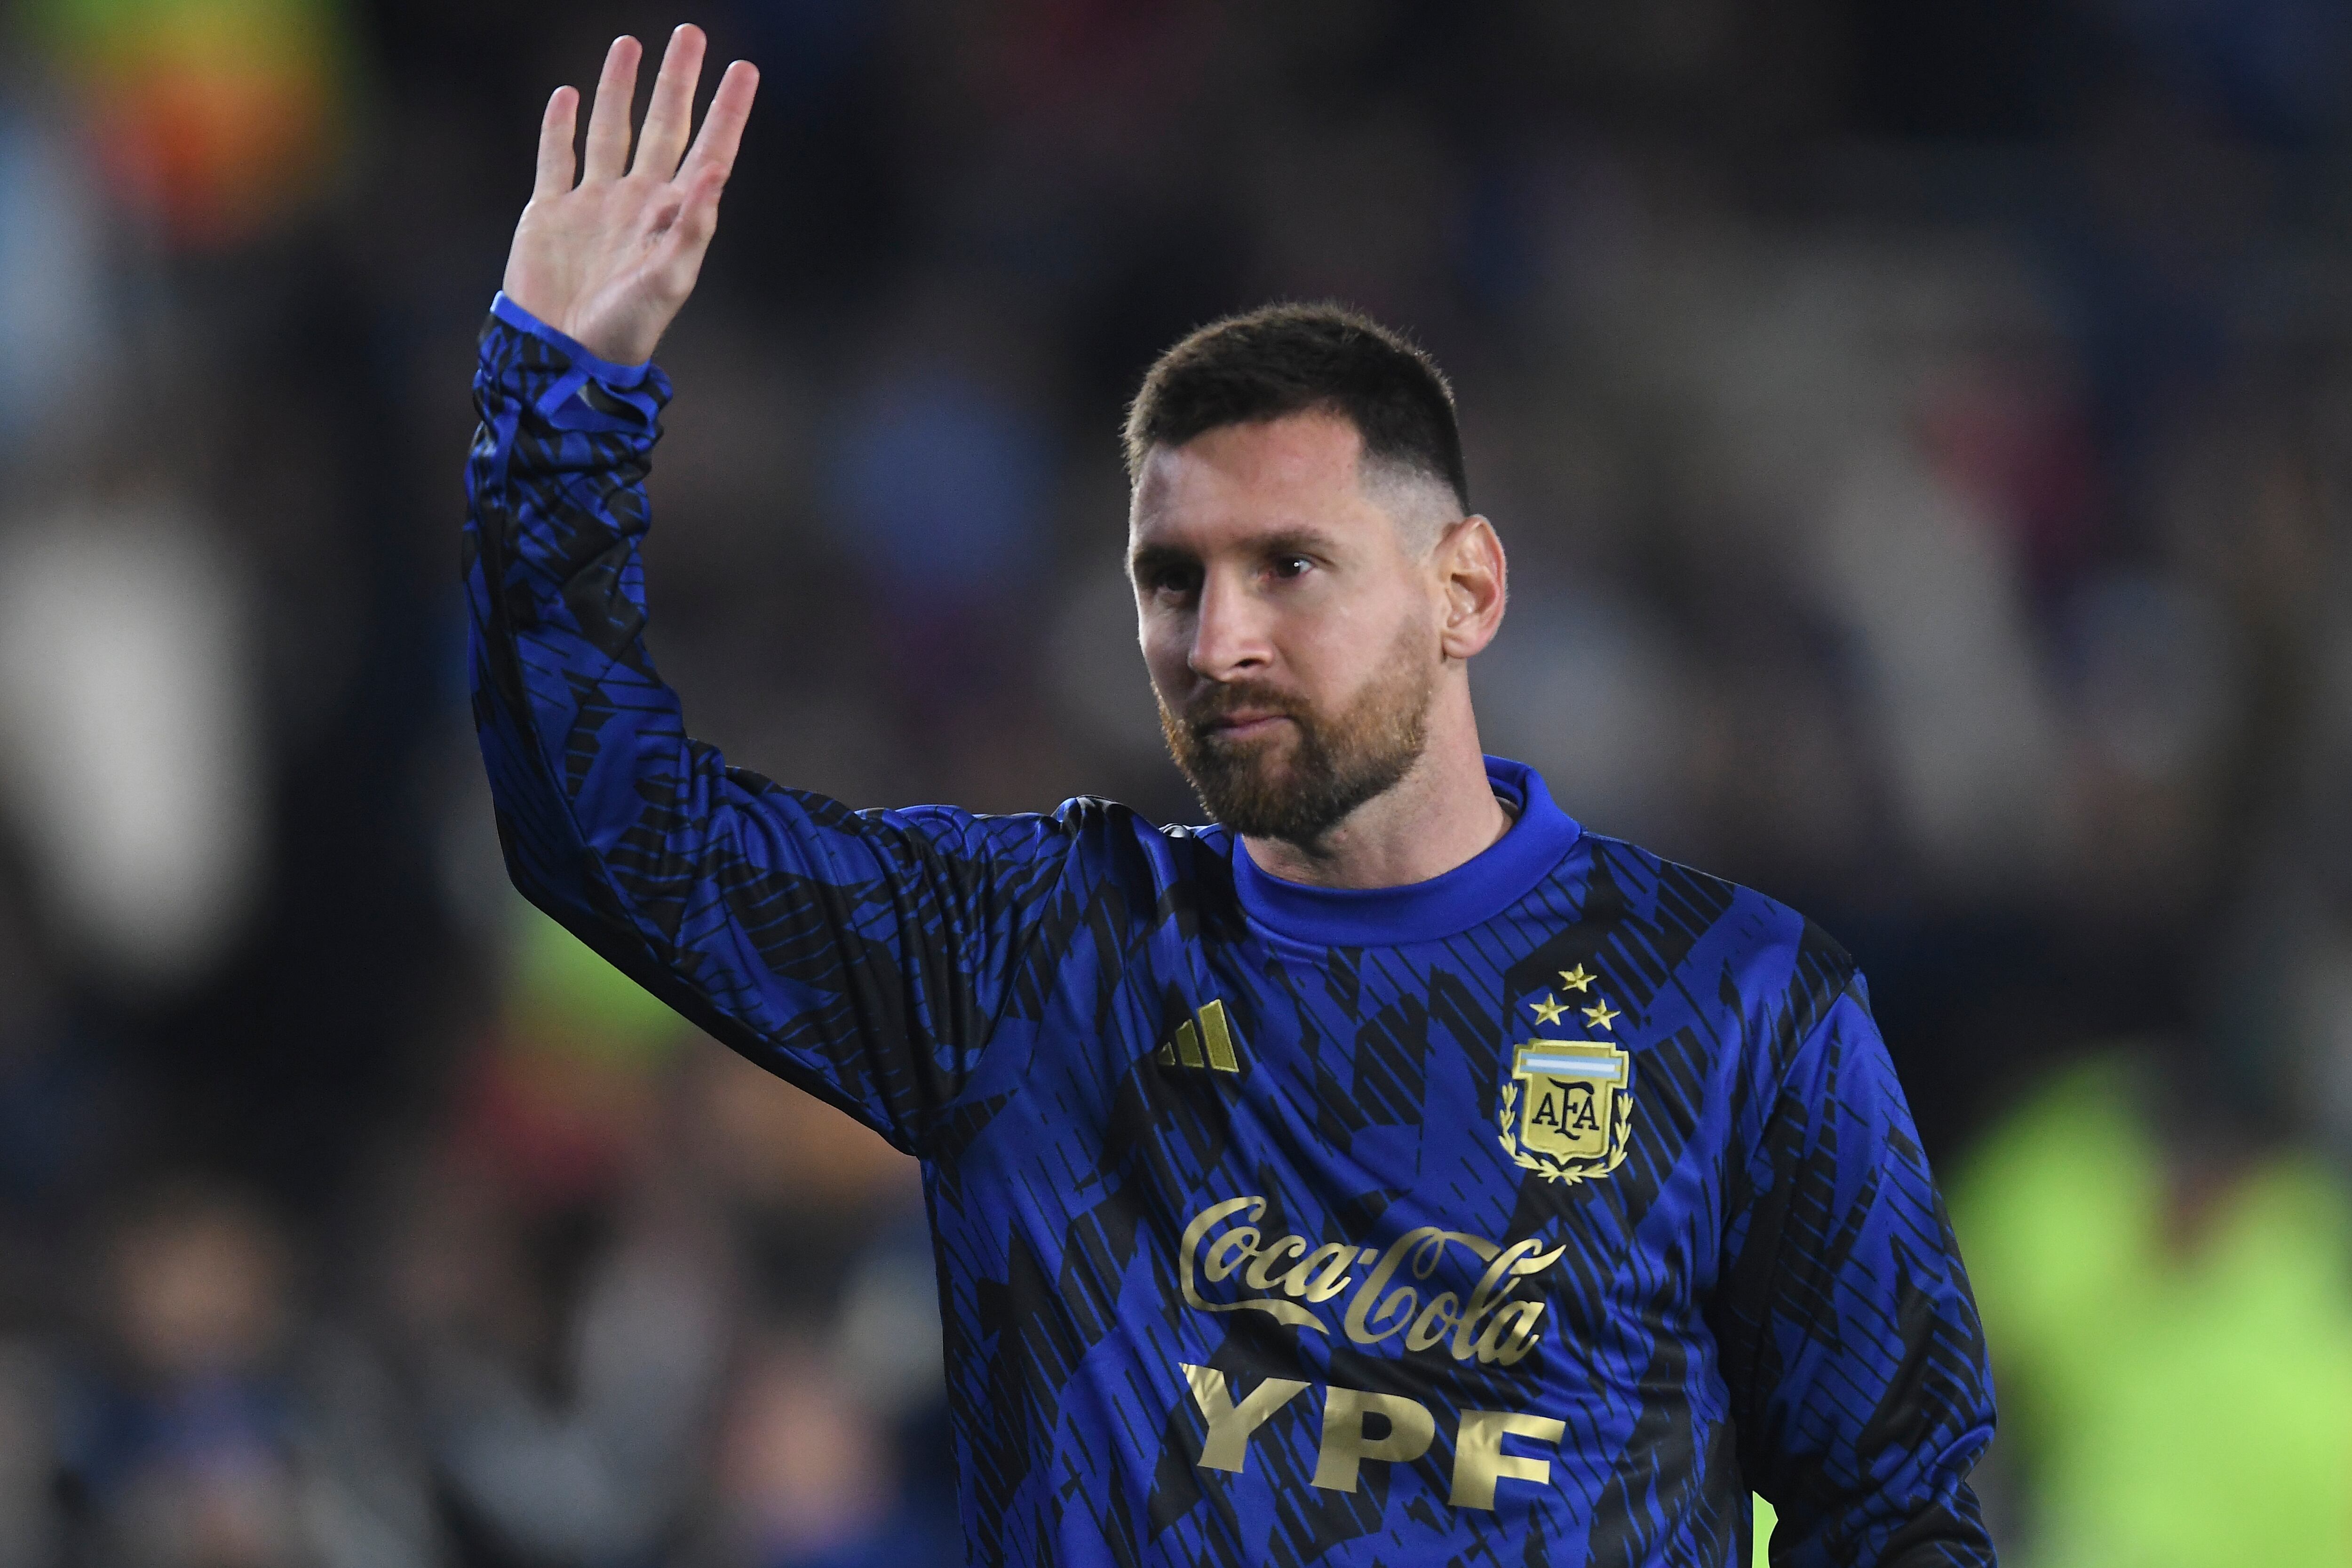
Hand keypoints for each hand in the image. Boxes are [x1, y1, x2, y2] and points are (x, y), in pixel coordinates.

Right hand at [502, 26, 758, 364]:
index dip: (727, 111)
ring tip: (629, 44)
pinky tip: (567, 95)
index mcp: (672, 216)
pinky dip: (559, 127)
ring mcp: (594, 204)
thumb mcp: (669, 279)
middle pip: (663, 125)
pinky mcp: (551, 213)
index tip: (745, 69)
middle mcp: (638, 201)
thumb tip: (715, 170)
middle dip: (677, 81)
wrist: (564, 354)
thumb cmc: (626, 327)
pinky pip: (556, 159)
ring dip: (619, 88)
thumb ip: (693, 225)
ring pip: (610, 130)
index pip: (708, 150)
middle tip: (690, 33)